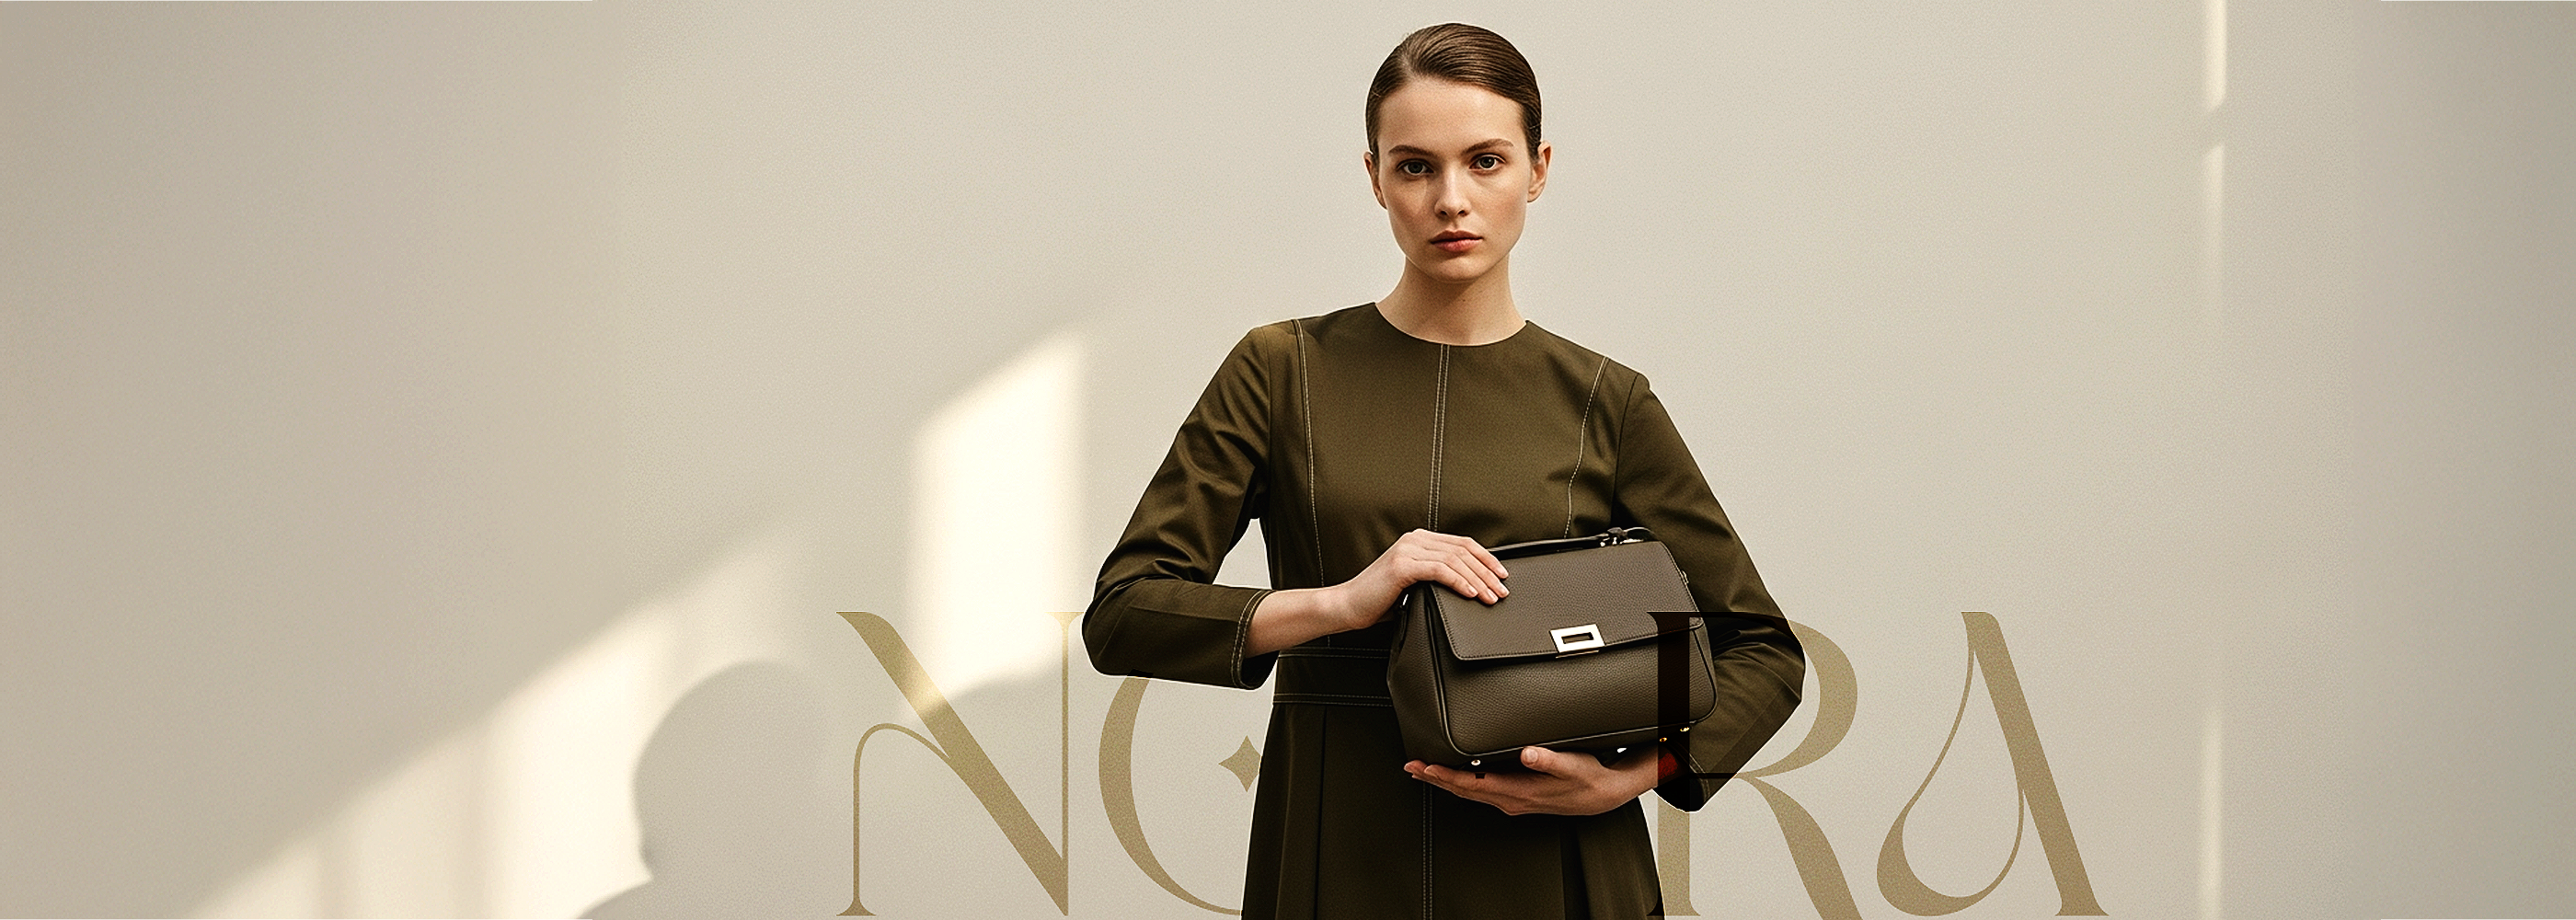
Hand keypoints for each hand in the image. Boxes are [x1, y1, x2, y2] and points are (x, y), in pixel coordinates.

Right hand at [1331, 529, 1508, 630]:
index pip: (1462, 544)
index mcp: (1419, 540)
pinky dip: (1459, 582)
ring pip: (1455, 561)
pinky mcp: (1402, 565)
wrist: (1347, 606)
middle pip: (1462, 550)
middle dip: (1487, 571)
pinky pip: (1440, 571)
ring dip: (1478, 580)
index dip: (1486, 558)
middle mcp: (1414, 539)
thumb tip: (1470, 586)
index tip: (1502, 575)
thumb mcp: (1414, 584)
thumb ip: (1435, 577)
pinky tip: (1471, 593)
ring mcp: (1407, 550)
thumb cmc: (1379, 600)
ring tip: (1491, 596)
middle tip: (1502, 590)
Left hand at [1403, 746, 1660, 815]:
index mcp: (1519, 791)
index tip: (1423, 766)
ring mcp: (1513, 800)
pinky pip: (1482, 791)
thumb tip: (1528, 754)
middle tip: (1411, 767)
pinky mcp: (1518, 796)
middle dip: (1436, 778)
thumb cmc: (1589, 778)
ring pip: (1471, 793)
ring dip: (1446, 781)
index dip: (1445, 775)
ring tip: (1424, 770)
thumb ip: (1549, 760)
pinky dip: (1463, 783)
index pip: (1472, 785)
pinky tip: (1456, 775)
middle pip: (1464, 791)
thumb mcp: (1573, 766)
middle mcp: (1511, 799)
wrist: (1605, 794)